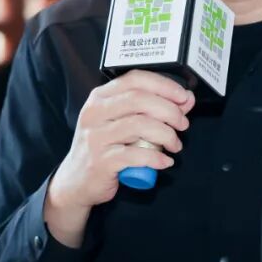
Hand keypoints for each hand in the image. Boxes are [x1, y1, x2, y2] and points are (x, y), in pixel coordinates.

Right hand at [45, 70, 193, 246]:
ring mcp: (96, 136)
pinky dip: (156, 158)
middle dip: (169, 110)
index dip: (163, 85)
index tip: (183, 96)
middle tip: (182, 124)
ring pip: (140, 125)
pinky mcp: (101, 161)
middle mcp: (95, 112)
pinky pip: (135, 155)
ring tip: (175, 144)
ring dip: (166, 135)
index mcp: (100, 97)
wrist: (76, 181)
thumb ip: (152, 109)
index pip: (135, 79)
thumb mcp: (122, 122)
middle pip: (139, 100)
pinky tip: (165, 161)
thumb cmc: (103, 147)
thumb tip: (185, 100)